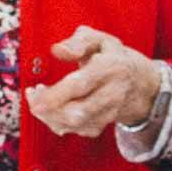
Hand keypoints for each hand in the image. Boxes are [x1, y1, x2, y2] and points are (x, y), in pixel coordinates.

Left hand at [25, 26, 160, 137]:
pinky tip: (51, 109)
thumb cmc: (111, 57)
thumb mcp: (99, 39)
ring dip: (49, 116)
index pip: (81, 85)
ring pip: (74, 125)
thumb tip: (57, 50)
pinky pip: (75, 131)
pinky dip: (56, 123)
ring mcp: (108, 112)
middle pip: (76, 112)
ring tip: (39, 99)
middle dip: (47, 108)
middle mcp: (112, 94)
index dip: (55, 93)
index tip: (34, 90)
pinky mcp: (102, 125)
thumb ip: (78, 41)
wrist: (138, 82)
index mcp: (110, 68)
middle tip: (33, 94)